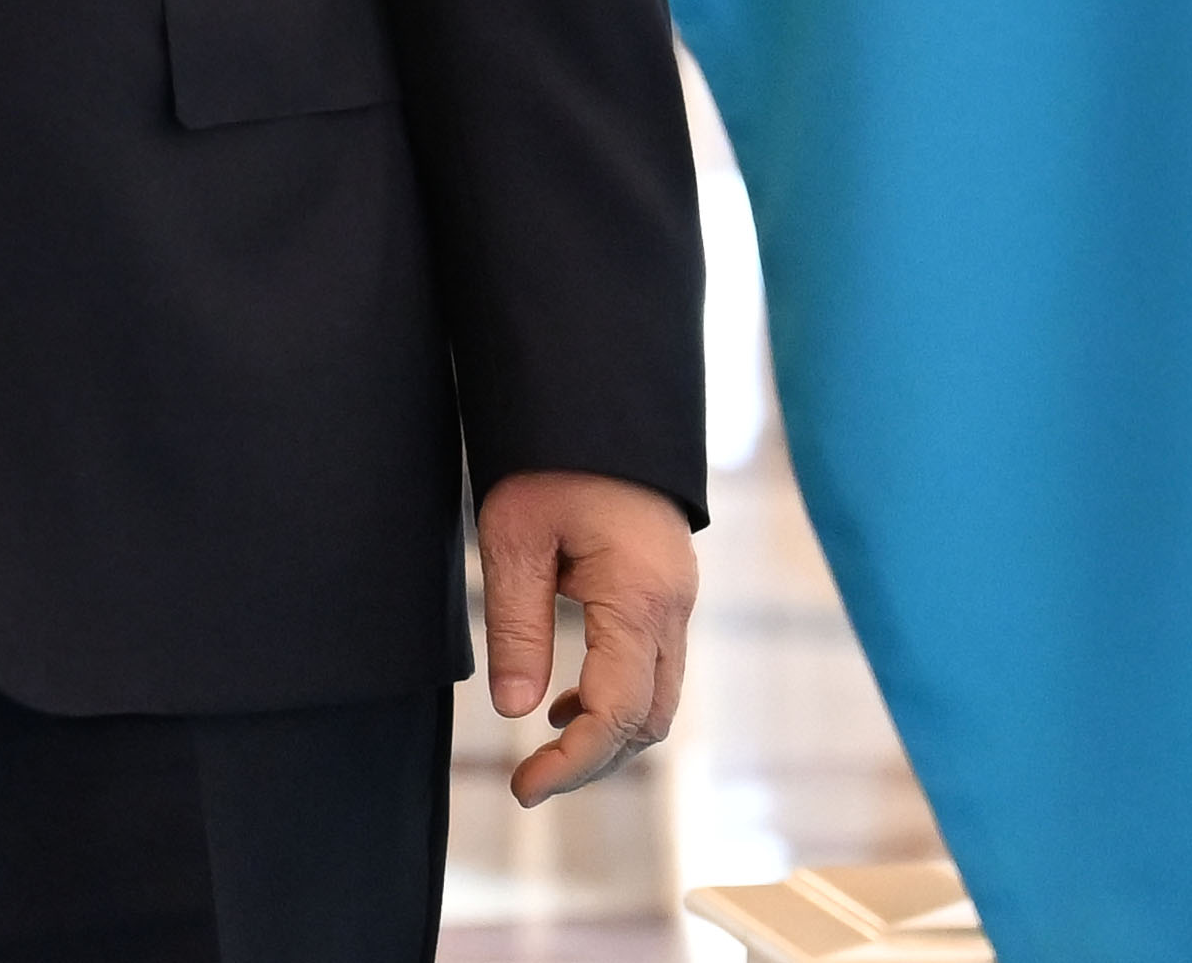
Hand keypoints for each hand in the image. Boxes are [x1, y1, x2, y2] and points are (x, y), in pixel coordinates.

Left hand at [475, 469, 695, 802]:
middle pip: (650, 719)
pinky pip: (654, 666)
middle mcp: (673, 607)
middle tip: (531, 782)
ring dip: (609, 733)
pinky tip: (567, 701)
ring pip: (659, 698)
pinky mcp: (666, 592)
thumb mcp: (514, 538)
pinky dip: (618, 697)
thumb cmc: (552, 460)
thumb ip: (517, 626)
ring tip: (548, 749)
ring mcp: (678, 600)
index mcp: (639, 598)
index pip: (618, 714)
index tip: (525, 788)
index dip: (573, 763)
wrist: (597, 403)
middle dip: (595, 761)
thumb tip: (516, 710)